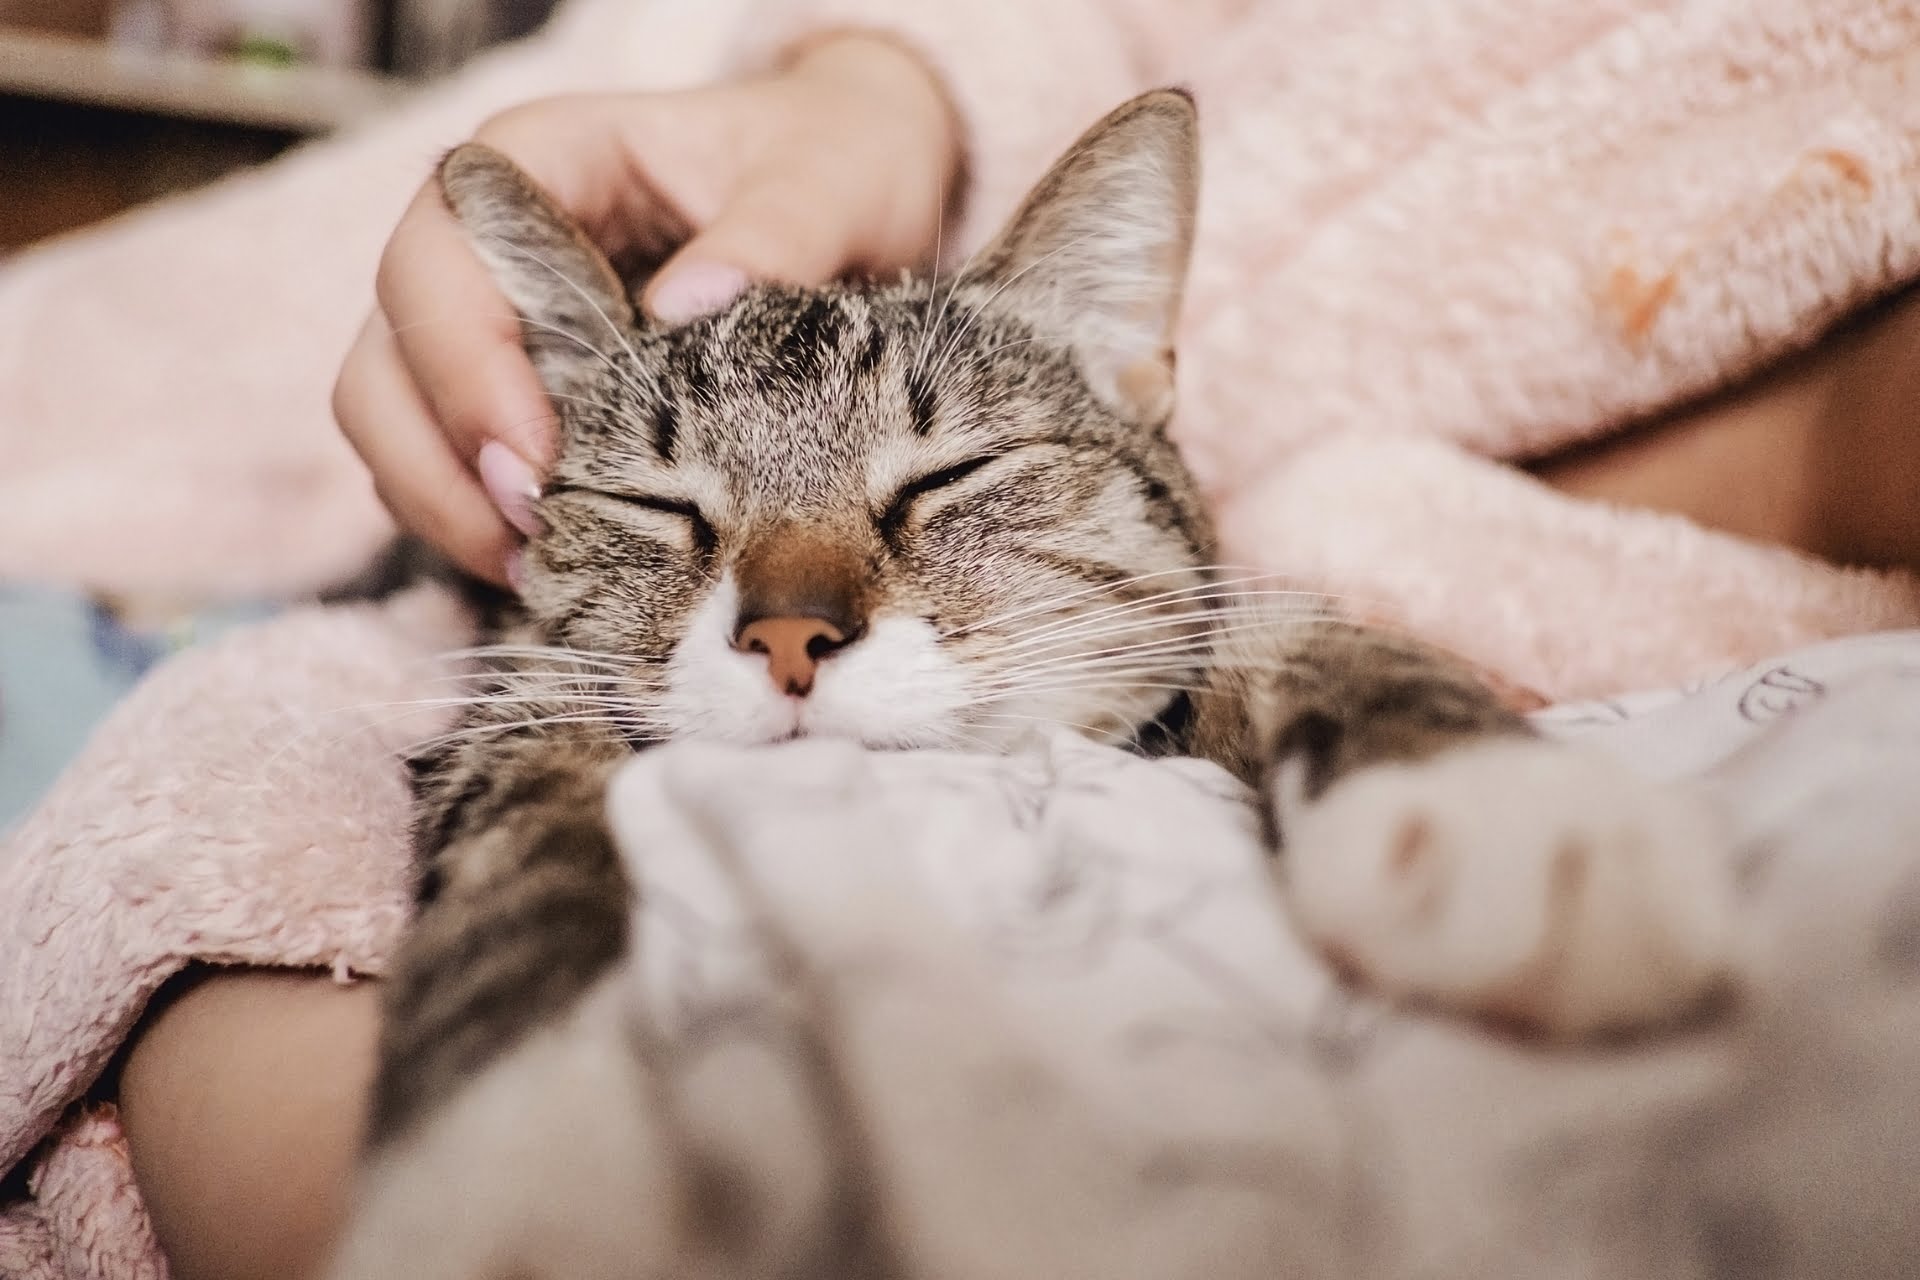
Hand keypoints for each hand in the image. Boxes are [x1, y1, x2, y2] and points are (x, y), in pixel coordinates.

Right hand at [333, 34, 962, 585]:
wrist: (863, 179)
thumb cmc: (839, 162)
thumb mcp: (838, 180)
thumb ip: (779, 232)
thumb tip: (689, 303)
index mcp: (542, 160)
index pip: (441, 255)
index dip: (465, 366)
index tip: (540, 461)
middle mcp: (487, 239)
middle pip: (389, 353)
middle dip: (443, 462)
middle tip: (539, 539)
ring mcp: (487, 320)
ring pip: (391, 419)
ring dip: (447, 509)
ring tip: (543, 573)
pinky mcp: (512, 391)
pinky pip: (444, 466)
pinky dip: (477, 525)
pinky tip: (557, 568)